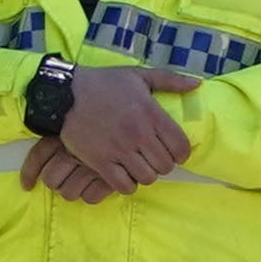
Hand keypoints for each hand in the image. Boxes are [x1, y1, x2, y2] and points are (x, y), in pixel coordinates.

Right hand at [21, 69, 193, 202]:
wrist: (64, 94)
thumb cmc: (103, 83)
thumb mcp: (138, 75)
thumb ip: (170, 80)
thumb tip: (196, 85)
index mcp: (151, 114)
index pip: (181, 148)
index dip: (180, 153)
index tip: (172, 151)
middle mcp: (138, 134)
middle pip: (165, 166)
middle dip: (161, 163)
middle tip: (151, 156)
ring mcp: (118, 150)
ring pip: (147, 177)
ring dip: (145, 174)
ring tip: (137, 165)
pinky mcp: (100, 161)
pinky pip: (124, 186)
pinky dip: (127, 184)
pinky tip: (122, 173)